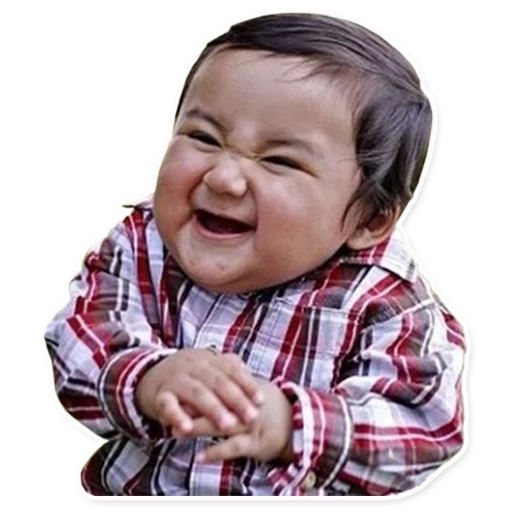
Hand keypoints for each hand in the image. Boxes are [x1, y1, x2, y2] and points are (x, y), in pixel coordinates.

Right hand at [135, 349, 263, 433]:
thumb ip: (229, 370)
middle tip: (251, 417)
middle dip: (236, 400)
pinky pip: (168, 405)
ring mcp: (176, 379)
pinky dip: (177, 416)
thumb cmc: (188, 374)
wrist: (148, 373)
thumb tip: (252, 378)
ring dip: (213, 408)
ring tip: (228, 424)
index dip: (247, 385)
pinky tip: (187, 429)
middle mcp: (193, 366)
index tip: (261, 401)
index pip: (231, 370)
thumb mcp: (208, 367)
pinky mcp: (160, 394)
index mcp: (208, 359)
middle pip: (217, 381)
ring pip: (196, 392)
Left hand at [177, 379, 293, 463]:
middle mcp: (244, 403)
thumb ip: (228, 380)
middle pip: (215, 401)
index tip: (173, 390)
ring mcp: (249, 423)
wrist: (294, 421)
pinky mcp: (255, 443)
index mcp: (241, 387)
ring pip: (221, 424)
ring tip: (178, 431)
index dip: (194, 387)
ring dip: (198, 427)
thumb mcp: (247, 386)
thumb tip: (203, 377)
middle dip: (190, 406)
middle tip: (169, 410)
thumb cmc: (264, 403)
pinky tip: (201, 456)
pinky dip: (216, 452)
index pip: (214, 384)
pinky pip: (234, 447)